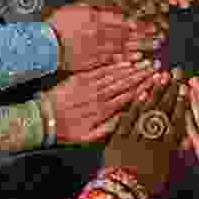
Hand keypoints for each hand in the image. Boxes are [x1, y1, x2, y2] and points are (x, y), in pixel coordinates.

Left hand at [44, 61, 160, 144]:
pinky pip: (101, 70)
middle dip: (143, 75)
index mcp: (103, 111)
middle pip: (126, 83)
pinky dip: (114, 65)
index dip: (145, 88)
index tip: (157, 81)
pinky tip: (125, 61)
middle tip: (157, 68)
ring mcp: (90, 85)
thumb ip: (109, 128)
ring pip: (116, 75)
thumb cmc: (65, 131)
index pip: (130, 97)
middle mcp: (99, 96)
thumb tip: (127, 118)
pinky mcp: (80, 78)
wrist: (41, 119)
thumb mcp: (88, 137)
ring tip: (146, 62)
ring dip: (133, 68)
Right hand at [47, 3, 162, 71]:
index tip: (154, 25)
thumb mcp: (76, 7)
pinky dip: (125, 60)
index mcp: (95, 17)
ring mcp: (96, 48)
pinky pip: (112, 60)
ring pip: (122, 48)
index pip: (123, 20)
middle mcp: (98, 33)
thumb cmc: (58, 23)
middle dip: (145, 37)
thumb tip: (112, 6)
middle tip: (161, 38)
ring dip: (140, 48)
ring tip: (155, 49)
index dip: (140, 23)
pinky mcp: (92, 61)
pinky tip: (137, 60)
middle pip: (127, 35)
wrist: (42, 44)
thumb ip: (95, 7)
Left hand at [103, 73, 188, 196]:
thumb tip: (187, 138)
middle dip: (170, 93)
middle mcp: (151, 141)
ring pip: (146, 113)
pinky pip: (127, 120)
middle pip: (163, 113)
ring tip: (161, 77)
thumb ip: (176, 155)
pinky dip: (135, 106)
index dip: (182, 106)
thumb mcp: (167, 174)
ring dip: (155, 94)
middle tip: (176, 75)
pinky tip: (141, 92)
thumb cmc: (146, 189)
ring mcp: (134, 139)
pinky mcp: (118, 139)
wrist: (120, 195)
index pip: (176, 124)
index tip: (186, 91)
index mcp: (165, 151)